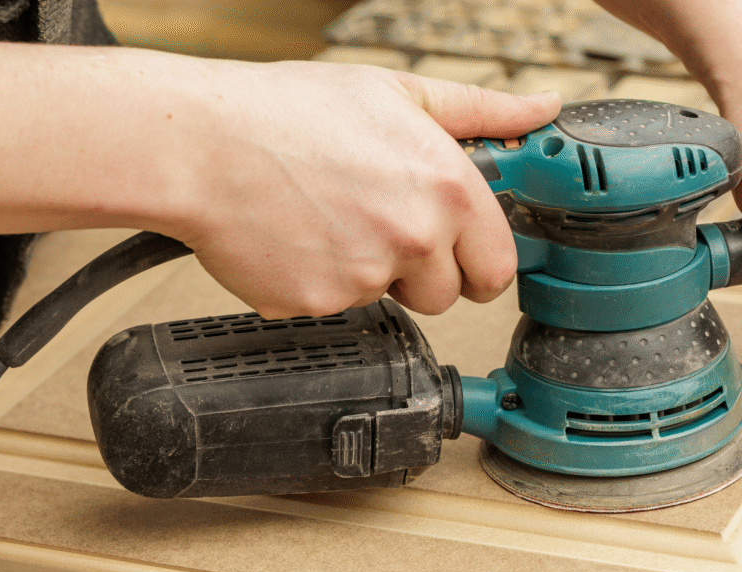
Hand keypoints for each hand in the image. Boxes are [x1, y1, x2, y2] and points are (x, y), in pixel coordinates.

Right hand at [172, 62, 560, 318]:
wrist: (200, 145)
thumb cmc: (290, 111)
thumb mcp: (398, 92)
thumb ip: (482, 109)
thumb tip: (541, 108)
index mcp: (447, 188)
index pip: (498, 267)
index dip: (477, 261)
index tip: (460, 253)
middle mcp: (414, 238)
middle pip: (446, 295)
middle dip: (422, 272)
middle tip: (379, 225)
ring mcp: (365, 277)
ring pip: (388, 300)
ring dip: (368, 274)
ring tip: (330, 219)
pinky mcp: (319, 304)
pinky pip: (335, 309)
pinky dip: (320, 283)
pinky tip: (298, 238)